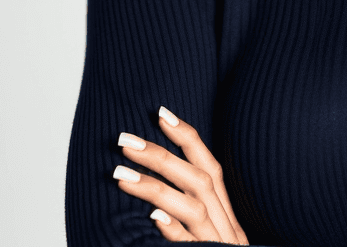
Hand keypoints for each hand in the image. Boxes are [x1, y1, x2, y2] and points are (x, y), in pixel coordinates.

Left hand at [113, 106, 248, 242]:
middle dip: (162, 157)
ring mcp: (217, 243)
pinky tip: (153, 217)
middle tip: (125, 141)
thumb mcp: (210, 236)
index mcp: (225, 213)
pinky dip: (175, 230)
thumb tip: (157, 186)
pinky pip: (191, 245)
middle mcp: (225, 225)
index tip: (161, 114)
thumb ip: (192, 212)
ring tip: (121, 174)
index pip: (209, 166)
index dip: (188, 138)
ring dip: (157, 188)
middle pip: (199, 181)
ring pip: (194, 208)